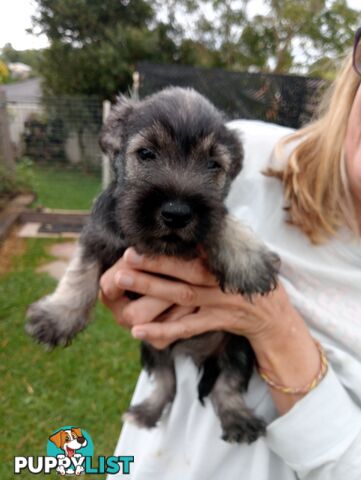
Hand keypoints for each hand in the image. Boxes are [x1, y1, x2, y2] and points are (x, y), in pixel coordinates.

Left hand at [100, 247, 321, 414]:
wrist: (274, 315)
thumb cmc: (253, 278)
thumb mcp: (245, 253)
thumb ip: (222, 239)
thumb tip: (202, 220)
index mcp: (226, 260)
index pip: (196, 250)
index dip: (172, 246)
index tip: (145, 239)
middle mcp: (220, 281)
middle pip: (184, 272)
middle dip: (154, 264)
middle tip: (125, 258)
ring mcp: (217, 303)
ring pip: (181, 296)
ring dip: (151, 289)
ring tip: (121, 281)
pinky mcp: (214, 322)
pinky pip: (186, 328)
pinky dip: (162, 330)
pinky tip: (138, 331)